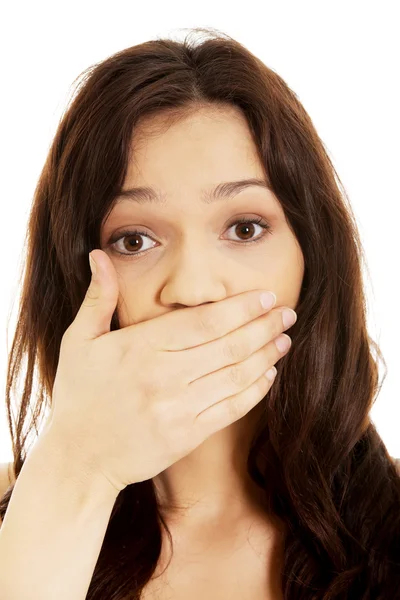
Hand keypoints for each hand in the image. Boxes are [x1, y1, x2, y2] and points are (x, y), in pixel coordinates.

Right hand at [47, 250, 295, 493]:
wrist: (80, 458)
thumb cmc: (80, 395)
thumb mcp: (79, 341)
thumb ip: (99, 298)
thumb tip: (99, 255)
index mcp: (140, 346)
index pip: (204, 320)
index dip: (242, 307)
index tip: (266, 297)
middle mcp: (164, 374)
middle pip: (229, 344)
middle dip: (264, 326)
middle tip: (287, 313)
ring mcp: (178, 407)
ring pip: (236, 374)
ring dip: (267, 355)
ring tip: (284, 339)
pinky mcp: (188, 435)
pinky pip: (231, 408)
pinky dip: (255, 390)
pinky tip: (269, 375)